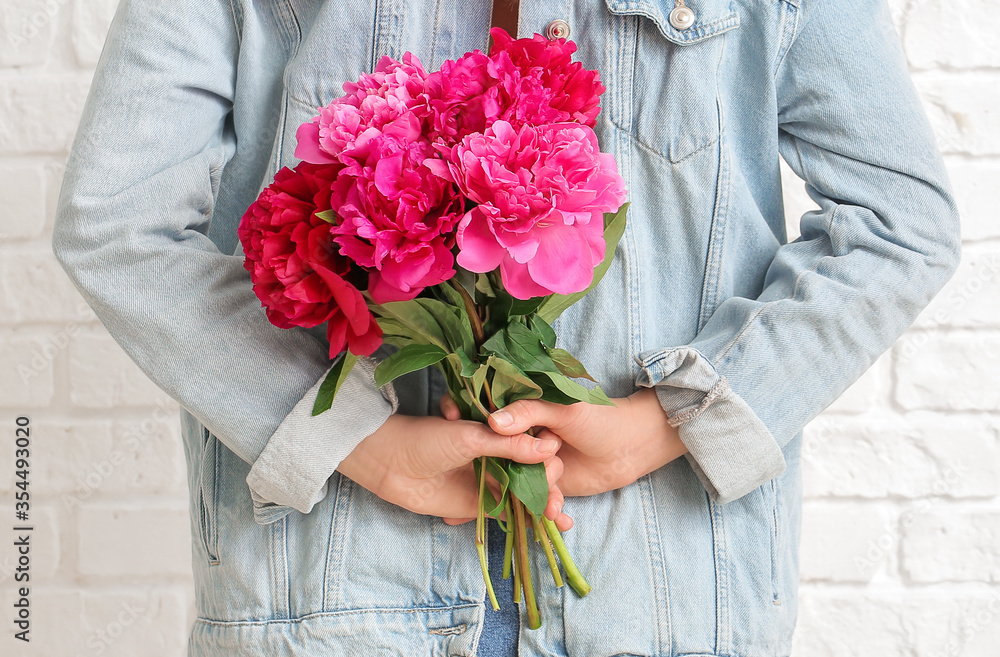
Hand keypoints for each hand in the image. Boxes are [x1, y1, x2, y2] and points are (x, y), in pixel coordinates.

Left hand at [336, 413, 572, 527]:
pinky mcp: (481, 502)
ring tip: (562, 519)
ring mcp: (491, 478)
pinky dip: (530, 519)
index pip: (533, 442)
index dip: (548, 455)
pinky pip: (510, 511)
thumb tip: (549, 449)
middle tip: (553, 498)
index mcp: (498, 429)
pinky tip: (551, 527)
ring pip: (526, 493)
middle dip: (549, 484)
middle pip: (534, 470)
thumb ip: (508, 445)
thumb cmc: (426, 439)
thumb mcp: (469, 437)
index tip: (554, 466)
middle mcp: (498, 453)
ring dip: (546, 505)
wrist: (389, 462)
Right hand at [442, 389, 686, 519]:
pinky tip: (511, 525)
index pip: (487, 422)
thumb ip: (530, 412)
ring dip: (500, 502)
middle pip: (492, 459)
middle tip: (447, 506)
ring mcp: (533, 462)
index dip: (465, 433)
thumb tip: (492, 422)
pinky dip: (526, 513)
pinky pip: (532, 500)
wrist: (634, 446)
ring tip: (475, 521)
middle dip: (472, 482)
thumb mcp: (565, 409)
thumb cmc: (601, 418)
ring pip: (510, 483)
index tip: (445, 444)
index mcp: (524, 411)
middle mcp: (523, 437)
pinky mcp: (548, 484)